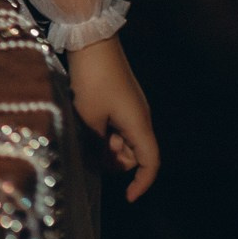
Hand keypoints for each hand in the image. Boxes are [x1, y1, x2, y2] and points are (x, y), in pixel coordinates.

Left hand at [68, 35, 158, 200]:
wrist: (92, 41)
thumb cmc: (91, 80)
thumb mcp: (88, 117)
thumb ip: (95, 144)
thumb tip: (100, 163)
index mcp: (139, 124)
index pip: (151, 163)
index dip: (142, 183)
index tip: (127, 197)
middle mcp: (141, 118)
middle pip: (137, 154)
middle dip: (117, 160)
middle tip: (92, 150)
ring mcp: (132, 108)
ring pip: (125, 140)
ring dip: (108, 145)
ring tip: (86, 132)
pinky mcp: (122, 99)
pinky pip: (118, 126)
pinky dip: (105, 131)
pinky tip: (87, 123)